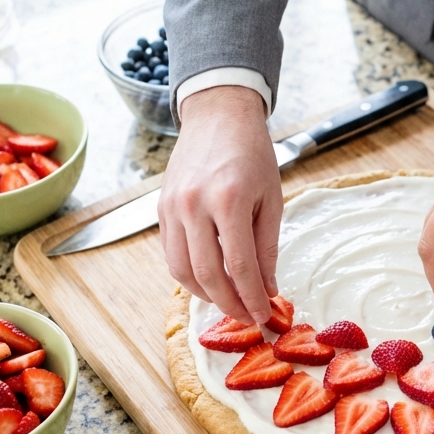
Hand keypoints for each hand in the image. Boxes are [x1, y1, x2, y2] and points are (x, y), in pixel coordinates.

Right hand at [158, 86, 281, 326]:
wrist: (218, 116)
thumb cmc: (252, 154)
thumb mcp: (272, 199)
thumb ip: (267, 247)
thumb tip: (267, 289)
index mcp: (229, 200)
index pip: (240, 266)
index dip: (252, 298)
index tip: (265, 315)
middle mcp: (194, 205)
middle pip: (207, 275)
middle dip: (230, 304)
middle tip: (249, 318)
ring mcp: (172, 208)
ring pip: (182, 271)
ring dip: (206, 296)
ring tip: (230, 303)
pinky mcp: (160, 209)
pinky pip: (171, 255)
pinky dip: (189, 276)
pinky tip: (210, 282)